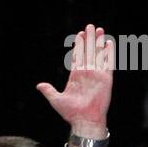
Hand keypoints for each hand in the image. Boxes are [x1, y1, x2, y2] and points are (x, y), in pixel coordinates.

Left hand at [37, 23, 111, 139]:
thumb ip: (49, 91)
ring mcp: (97, 75)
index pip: (77, 57)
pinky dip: (108, 53)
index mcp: (76, 76)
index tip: (78, 36)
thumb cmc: (71, 112)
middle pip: (88, 52)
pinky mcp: (106, 78)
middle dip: (89, 39)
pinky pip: (108, 62)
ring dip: (98, 42)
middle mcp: (87, 73)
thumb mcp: (56, 99)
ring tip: (98, 29)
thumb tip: (39, 85)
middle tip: (89, 26)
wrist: (84, 120)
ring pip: (98, 54)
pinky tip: (108, 42)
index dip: (78, 46)